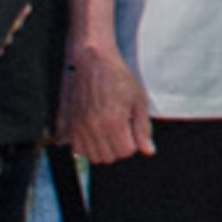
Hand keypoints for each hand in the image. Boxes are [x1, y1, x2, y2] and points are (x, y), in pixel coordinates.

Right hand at [61, 40, 154, 165]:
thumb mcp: (139, 101)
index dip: (133, 143)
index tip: (132, 130)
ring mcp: (81, 127)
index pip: (126, 151)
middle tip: (122, 131)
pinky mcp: (72, 125)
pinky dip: (88, 149)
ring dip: (105, 150)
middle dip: (120, 148)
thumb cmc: (118, 78)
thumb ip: (143, 129)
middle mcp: (95, 127)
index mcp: (114, 121)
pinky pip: (79, 150)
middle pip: (110, 157)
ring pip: (94, 157)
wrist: (94, 63)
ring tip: (110, 134)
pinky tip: (97, 136)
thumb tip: (148, 151)